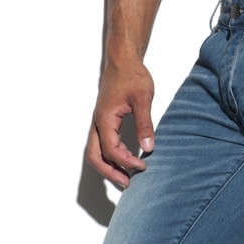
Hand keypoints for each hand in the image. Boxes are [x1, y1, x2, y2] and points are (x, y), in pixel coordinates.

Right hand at [86, 59, 155, 188]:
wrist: (123, 59)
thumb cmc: (132, 75)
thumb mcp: (143, 99)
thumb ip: (144, 124)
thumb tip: (148, 148)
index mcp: (105, 118)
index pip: (111, 149)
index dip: (126, 162)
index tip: (143, 166)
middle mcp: (98, 122)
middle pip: (95, 156)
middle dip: (110, 172)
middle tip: (127, 184)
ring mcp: (99, 122)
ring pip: (96, 152)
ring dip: (109, 166)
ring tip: (127, 176)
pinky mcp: (104, 121)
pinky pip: (102, 144)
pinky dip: (112, 156)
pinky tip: (127, 159)